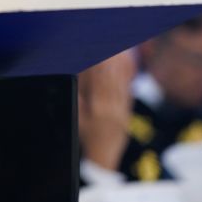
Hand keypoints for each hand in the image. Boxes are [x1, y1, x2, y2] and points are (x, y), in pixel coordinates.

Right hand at [78, 49, 136, 170]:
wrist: (102, 156)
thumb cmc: (85, 136)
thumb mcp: (77, 118)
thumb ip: (76, 98)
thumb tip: (73, 77)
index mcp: (95, 108)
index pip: (97, 80)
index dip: (97, 64)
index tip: (97, 51)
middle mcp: (109, 108)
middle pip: (110, 79)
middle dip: (110, 61)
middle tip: (110, 45)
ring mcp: (119, 111)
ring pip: (120, 84)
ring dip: (120, 66)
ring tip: (119, 50)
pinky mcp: (126, 113)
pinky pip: (127, 93)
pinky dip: (127, 79)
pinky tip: (128, 67)